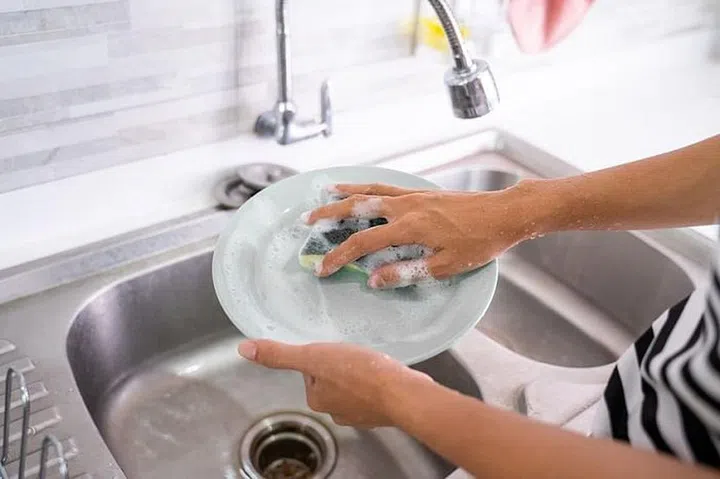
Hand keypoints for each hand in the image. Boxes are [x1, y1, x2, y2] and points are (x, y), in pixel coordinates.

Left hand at [238, 339, 431, 427]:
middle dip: (342, 363)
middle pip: (332, 376)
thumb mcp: (314, 356)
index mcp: (316, 398)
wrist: (403, 393)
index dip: (322, 355)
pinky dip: (377, 381)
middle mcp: (335, 410)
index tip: (335, 350)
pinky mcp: (382, 411)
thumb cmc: (360, 373)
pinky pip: (374, 391)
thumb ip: (280, 354)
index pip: (312, 369)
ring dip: (360, 372)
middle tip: (354, 353)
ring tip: (371, 361)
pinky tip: (384, 372)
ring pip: (353, 384)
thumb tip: (244, 349)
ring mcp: (361, 413)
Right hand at [305, 183, 534, 288]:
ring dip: (344, 192)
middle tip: (307, 220)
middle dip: (329, 214)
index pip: (363, 243)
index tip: (322, 269)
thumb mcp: (446, 265)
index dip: (339, 256)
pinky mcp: (421, 192)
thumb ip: (407, 272)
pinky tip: (361, 189)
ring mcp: (413, 195)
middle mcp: (406, 206)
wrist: (504, 213)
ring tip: (324, 192)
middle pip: (358, 207)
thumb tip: (374, 279)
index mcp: (410, 227)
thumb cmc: (479, 242)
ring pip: (370, 191)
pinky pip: (386, 187)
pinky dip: (367, 186)